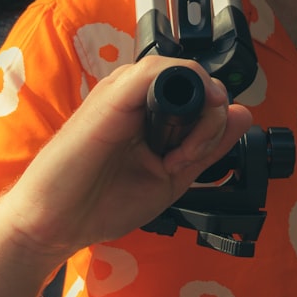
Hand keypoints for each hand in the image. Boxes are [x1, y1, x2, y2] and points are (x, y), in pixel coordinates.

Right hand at [0, 56, 251, 259]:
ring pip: (184, 72)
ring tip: (180, 157)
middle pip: (197, 80)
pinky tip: (176, 142)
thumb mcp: (170, 177)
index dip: (213, 119)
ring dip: (200, 114)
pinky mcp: (112, 97)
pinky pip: (156, 72)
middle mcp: (137, 95)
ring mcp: (123, 92)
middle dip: (212, 117)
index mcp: (149, 110)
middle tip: (191, 157)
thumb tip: (243, 115)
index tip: (198, 156)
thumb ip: (206, 146)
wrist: (53, 224)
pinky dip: (180, 101)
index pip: (199, 92)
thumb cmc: (101, 202)